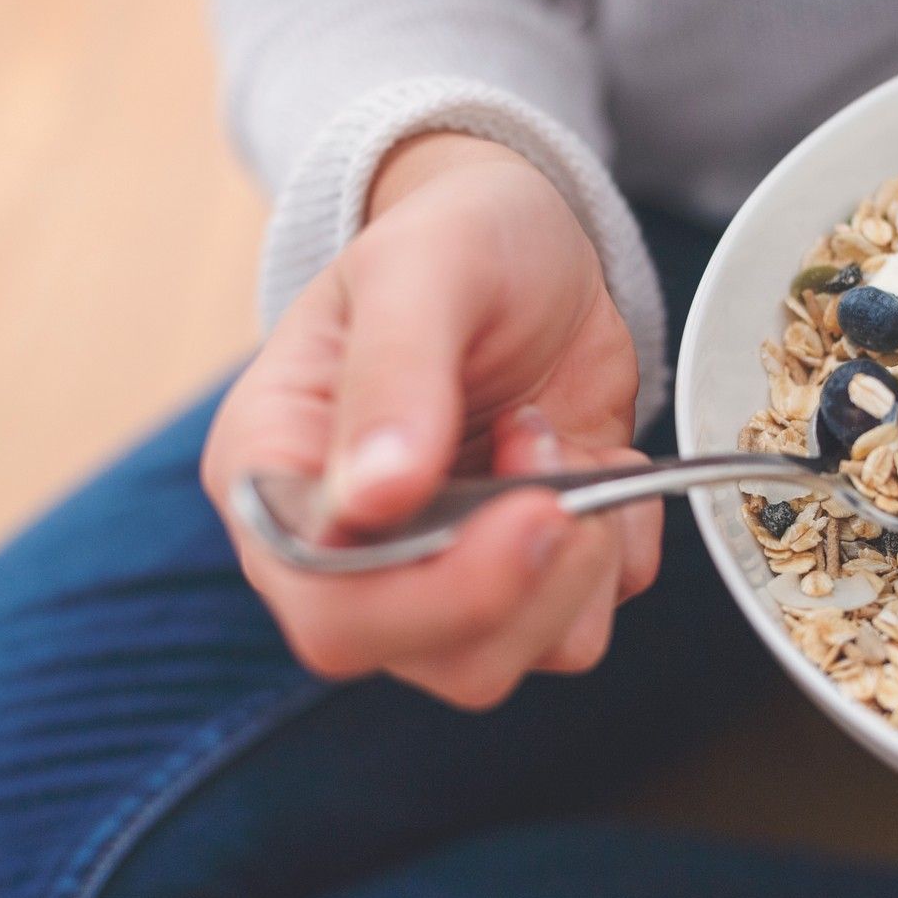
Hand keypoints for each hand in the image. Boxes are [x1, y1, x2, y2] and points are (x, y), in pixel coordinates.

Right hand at [202, 134, 661, 707]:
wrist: (531, 242)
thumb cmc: (454, 238)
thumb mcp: (422, 269)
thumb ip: (395, 371)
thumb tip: (377, 494)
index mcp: (279, 479)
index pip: (328, 608)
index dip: (435, 596)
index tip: (531, 515)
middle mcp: (349, 551)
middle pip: (432, 658)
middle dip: (526, 580)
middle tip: (558, 461)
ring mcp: (437, 572)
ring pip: (510, 659)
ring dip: (576, 563)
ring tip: (559, 441)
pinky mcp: (522, 574)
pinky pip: (584, 624)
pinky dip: (619, 552)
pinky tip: (596, 461)